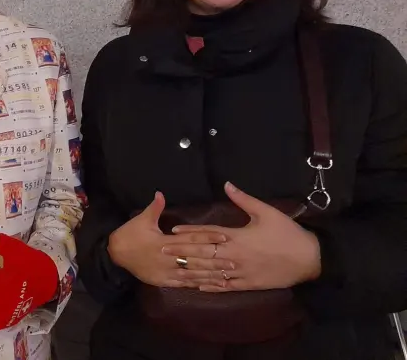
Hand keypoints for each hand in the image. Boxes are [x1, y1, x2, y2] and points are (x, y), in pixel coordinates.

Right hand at [108, 191, 232, 286]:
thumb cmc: (130, 235)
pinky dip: (197, 284)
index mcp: (165, 242)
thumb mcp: (141, 220)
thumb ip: (154, 208)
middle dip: (216, 260)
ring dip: (210, 275)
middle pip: (196, 259)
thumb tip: (161, 193)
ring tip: (227, 275)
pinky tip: (210, 285)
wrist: (115, 255)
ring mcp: (167, 272)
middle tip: (235, 261)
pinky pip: (183, 284)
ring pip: (193, 274)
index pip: (191, 239)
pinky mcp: (164, 280)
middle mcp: (169, 258)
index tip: (225, 237)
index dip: (208, 237)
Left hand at [168, 182, 321, 291]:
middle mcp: (235, 256)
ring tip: (173, 269)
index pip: (207, 234)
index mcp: (238, 237)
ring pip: (211, 273)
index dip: (189, 233)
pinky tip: (197, 287)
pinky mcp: (248, 284)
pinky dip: (211, 286)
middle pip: (203, 254)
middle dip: (182, 252)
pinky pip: (226, 287)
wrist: (309, 259)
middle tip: (162, 251)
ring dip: (191, 270)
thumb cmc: (288, 233)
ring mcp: (241, 272)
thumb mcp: (267, 212)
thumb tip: (227, 184)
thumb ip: (244, 199)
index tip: (172, 232)